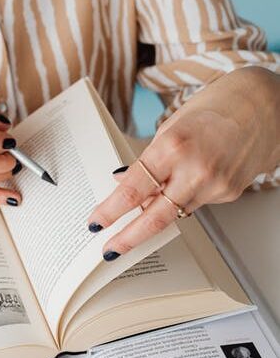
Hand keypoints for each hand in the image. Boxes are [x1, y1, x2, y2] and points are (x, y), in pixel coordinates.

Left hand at [88, 67, 279, 260]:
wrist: (261, 107)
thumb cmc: (215, 109)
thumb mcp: (170, 126)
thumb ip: (148, 157)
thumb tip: (124, 180)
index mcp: (173, 147)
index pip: (132, 190)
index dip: (110, 211)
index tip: (96, 222)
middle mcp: (195, 170)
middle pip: (154, 217)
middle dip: (128, 238)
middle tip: (109, 250)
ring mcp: (215, 186)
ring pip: (175, 212)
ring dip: (158, 211)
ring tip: (152, 198)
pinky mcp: (229, 194)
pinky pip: (195, 203)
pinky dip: (184, 196)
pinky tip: (190, 177)